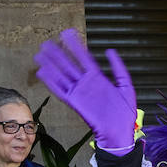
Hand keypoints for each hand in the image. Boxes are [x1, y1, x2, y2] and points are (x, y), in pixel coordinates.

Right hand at [34, 28, 136, 151]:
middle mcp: (86, 84)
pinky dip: (50, 82)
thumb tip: (110, 50)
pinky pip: (60, 90)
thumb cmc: (125, 114)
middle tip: (47, 42)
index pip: (84, 58)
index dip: (76, 46)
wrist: (120, 133)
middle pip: (69, 65)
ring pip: (61, 75)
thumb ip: (119, 69)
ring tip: (40, 53)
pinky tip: (42, 72)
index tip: (67, 33)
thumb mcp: (126, 87)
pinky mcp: (74, 103)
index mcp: (98, 79)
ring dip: (50, 64)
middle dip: (58, 53)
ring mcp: (79, 93)